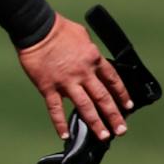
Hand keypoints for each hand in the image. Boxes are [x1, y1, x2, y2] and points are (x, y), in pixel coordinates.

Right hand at [18, 13, 135, 143]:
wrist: (35, 27)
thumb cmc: (58, 27)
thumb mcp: (82, 35)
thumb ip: (90, 50)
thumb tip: (94, 58)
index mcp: (93, 59)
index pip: (113, 81)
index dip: (122, 95)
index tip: (128, 107)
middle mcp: (83, 73)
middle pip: (103, 98)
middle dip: (114, 116)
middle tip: (121, 130)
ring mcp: (65, 82)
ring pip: (84, 107)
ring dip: (95, 123)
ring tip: (104, 136)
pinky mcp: (48, 87)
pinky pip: (55, 108)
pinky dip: (60, 123)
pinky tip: (65, 135)